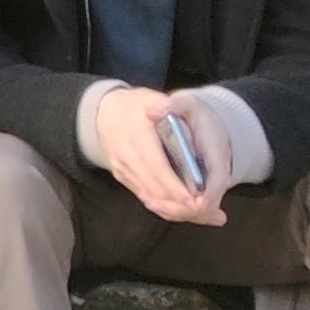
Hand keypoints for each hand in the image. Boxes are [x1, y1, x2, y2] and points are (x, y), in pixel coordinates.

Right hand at [82, 78, 229, 223]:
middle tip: (207, 212)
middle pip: (155, 188)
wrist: (103, 111)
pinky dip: (163, 204)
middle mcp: (125, 155)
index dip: (178, 188)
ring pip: (150, 196)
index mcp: (137, 135)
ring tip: (201, 213)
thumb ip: (170, 102)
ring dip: (174, 208)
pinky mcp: (120, 176)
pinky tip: (182, 207)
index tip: (198, 201)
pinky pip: (143, 194)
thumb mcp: (154, 97)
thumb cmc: (135, 106)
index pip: (158, 167)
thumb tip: (167, 108)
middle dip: (181, 204)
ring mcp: (121, 167)